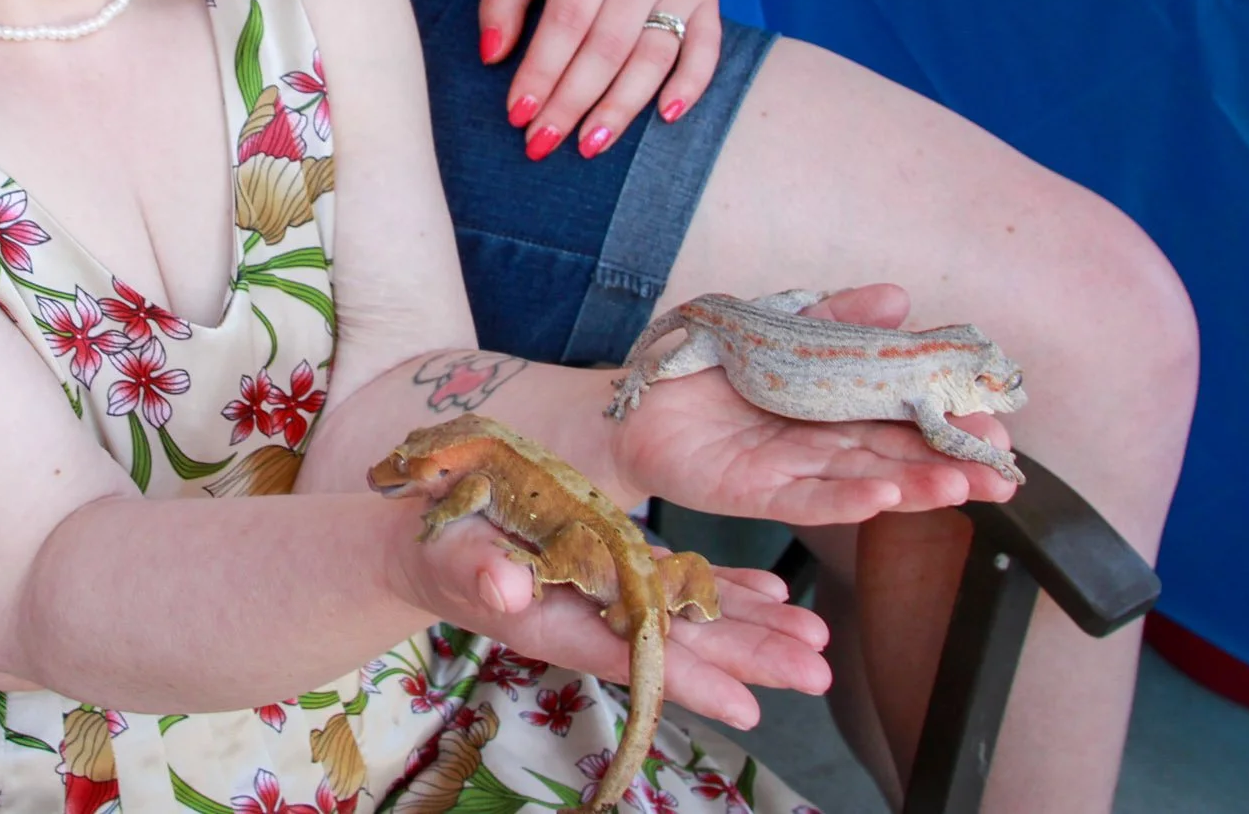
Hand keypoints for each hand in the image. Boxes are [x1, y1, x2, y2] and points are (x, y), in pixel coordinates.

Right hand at [391, 519, 830, 727]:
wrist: (429, 543)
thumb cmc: (433, 550)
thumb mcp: (447, 556)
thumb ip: (477, 573)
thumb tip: (506, 589)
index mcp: (559, 621)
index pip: (635, 659)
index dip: (691, 683)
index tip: (749, 706)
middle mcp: (596, 616)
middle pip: (683, 646)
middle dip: (750, 658)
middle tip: (819, 670)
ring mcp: (612, 594)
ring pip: (693, 617)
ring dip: (754, 627)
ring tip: (815, 637)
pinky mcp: (617, 567)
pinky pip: (679, 583)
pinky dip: (725, 588)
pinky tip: (771, 590)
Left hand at [479, 0, 721, 158]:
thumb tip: (493, 56)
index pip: (567, 21)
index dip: (541, 72)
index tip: (518, 115)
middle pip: (607, 47)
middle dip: (572, 102)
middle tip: (543, 143)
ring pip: (653, 57)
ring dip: (621, 107)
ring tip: (589, 145)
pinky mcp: (708, 0)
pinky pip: (706, 50)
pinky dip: (690, 86)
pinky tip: (666, 118)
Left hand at [608, 286, 1020, 527]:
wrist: (636, 402)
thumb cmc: (710, 370)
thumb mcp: (780, 329)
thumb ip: (836, 318)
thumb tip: (899, 298)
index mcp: (833, 408)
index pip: (903, 416)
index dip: (949, 422)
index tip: (1000, 423)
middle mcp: (821, 445)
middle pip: (896, 456)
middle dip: (951, 463)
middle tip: (1005, 471)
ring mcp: (789, 471)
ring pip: (863, 480)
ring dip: (915, 486)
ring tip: (966, 486)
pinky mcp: (752, 491)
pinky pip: (805, 498)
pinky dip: (846, 498)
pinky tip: (886, 495)